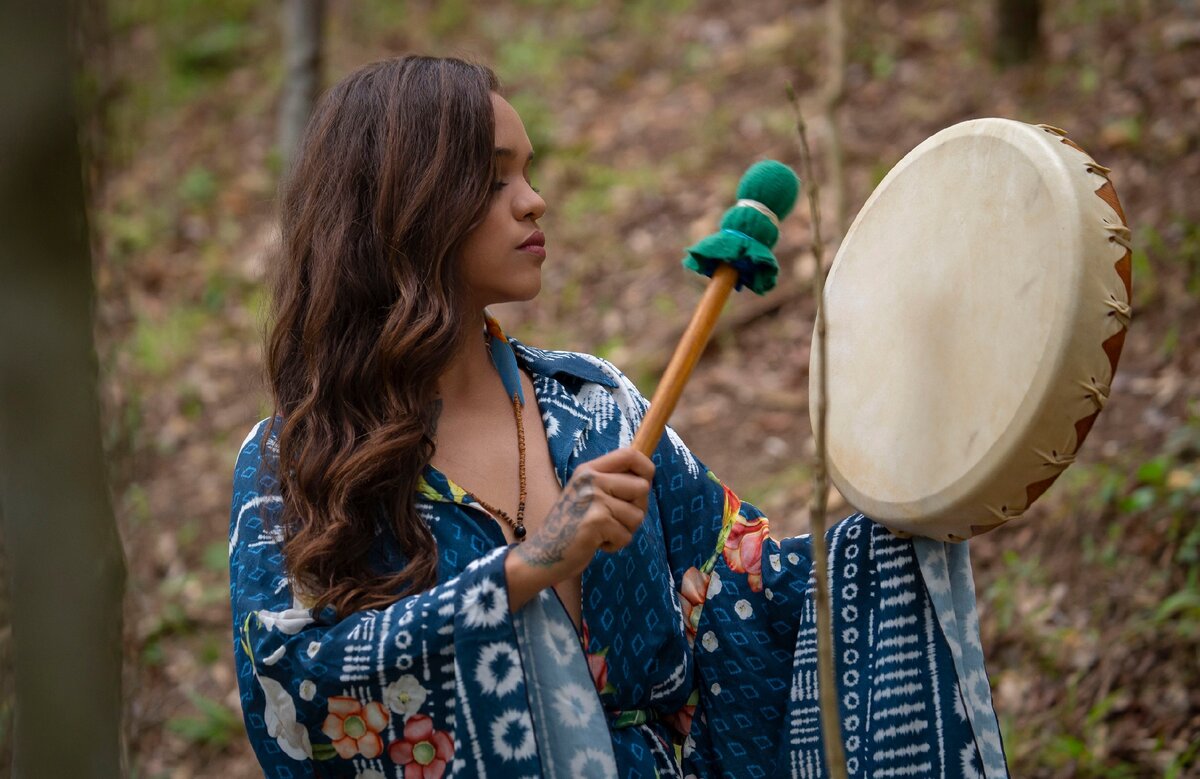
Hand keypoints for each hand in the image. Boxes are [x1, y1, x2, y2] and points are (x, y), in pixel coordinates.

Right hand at [505, 447, 653, 607]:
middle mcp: (590, 479)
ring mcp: (593, 498)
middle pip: (641, 487)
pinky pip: (626, 535)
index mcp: (589, 470)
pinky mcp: (596, 521)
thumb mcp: (586, 495)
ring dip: (625, 530)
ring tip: (603, 533)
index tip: (646, 483)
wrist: (541, 554)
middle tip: (616, 520)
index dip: (646, 467)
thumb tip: (646, 480)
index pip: (629, 454)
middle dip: (637, 509)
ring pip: (637, 515)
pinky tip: (597, 543)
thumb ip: (610, 484)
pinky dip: (615, 545)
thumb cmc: (569, 527)